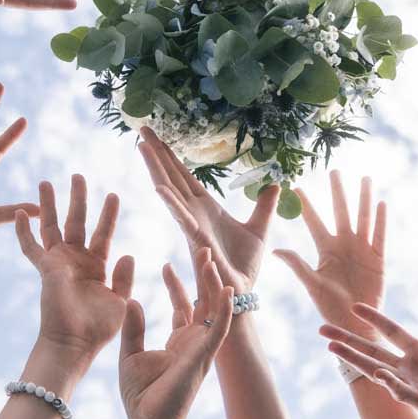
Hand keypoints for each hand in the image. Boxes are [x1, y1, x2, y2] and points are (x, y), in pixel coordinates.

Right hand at [15, 175, 135, 359]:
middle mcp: (76, 261)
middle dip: (77, 198)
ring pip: (51, 226)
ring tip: (46, 181)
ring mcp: (58, 264)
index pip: (103, 234)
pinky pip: (30, 247)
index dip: (107, 215)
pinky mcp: (45, 269)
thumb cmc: (98, 330)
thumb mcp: (121, 301)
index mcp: (96, 267)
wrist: (74, 344)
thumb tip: (128, 253)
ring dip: (49, 204)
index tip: (112, 194)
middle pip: (76, 222)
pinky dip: (23, 231)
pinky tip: (19, 211)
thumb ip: (124, 277)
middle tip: (77, 175)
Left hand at [118, 253, 234, 418]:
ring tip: (212, 258)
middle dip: (203, 276)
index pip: (182, 307)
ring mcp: (201, 349)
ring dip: (215, 283)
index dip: (177, 285)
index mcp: (177, 343)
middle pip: (203, 302)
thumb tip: (132, 299)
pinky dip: (225, 309)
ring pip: (214, 309)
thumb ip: (133, 327)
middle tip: (202, 248)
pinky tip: (228, 290)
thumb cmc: (139, 396)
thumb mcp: (129, 353)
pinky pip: (219, 328)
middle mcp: (193, 343)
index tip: (167, 263)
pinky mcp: (203, 356)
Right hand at [136, 127, 277, 291]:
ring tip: (142, 146)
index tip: (156, 136)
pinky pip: (181, 217)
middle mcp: (193, 213)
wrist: (241, 291)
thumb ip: (264, 206)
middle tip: (142, 128)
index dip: (170, 155)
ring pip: (170, 190)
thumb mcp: (259, 228)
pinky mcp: (197, 238)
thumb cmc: (244, 265)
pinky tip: (159, 186)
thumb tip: (275, 185)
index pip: (183, 175)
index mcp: (205, 208)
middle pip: (171, 175)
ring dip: (156, 169)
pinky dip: (170, 202)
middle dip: (156, 153)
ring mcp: (192, 224)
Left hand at [276, 171, 384, 333]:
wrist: (354, 323)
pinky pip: (379, 236)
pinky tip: (380, 204)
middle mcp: (343, 245)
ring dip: (363, 199)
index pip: (314, 221)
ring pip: (362, 218)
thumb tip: (276, 249)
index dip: (306, 205)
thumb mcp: (312, 284)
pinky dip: (380, 221)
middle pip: (340, 213)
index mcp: (325, 250)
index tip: (297, 186)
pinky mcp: (377, 259)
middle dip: (337, 193)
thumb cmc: (330, 307)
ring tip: (364, 178)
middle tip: (334, 171)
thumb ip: (297, 265)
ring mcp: (361, 250)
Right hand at [319, 288, 417, 418]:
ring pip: (378, 371)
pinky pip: (404, 394)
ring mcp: (415, 388)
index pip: (392, 332)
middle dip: (349, 340)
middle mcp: (413, 370)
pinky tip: (381, 374)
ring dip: (356, 360)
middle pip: (373, 351)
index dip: (375, 319)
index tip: (355, 306)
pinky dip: (393, 385)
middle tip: (322, 329)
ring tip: (333, 349)